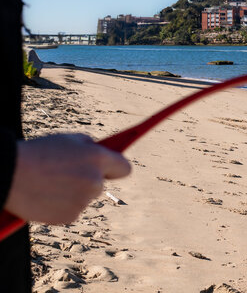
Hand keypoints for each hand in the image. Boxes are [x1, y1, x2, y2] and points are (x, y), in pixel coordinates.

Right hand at [4, 133, 130, 223]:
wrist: (9, 175)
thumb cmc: (38, 153)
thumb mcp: (67, 140)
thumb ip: (89, 147)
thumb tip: (100, 152)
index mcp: (97, 159)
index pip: (125, 168)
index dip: (117, 168)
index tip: (111, 168)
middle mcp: (95, 181)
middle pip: (101, 183)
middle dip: (88, 178)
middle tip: (66, 172)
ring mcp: (84, 201)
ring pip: (84, 197)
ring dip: (72, 192)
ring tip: (49, 183)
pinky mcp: (70, 216)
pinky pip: (71, 210)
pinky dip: (61, 205)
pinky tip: (45, 196)